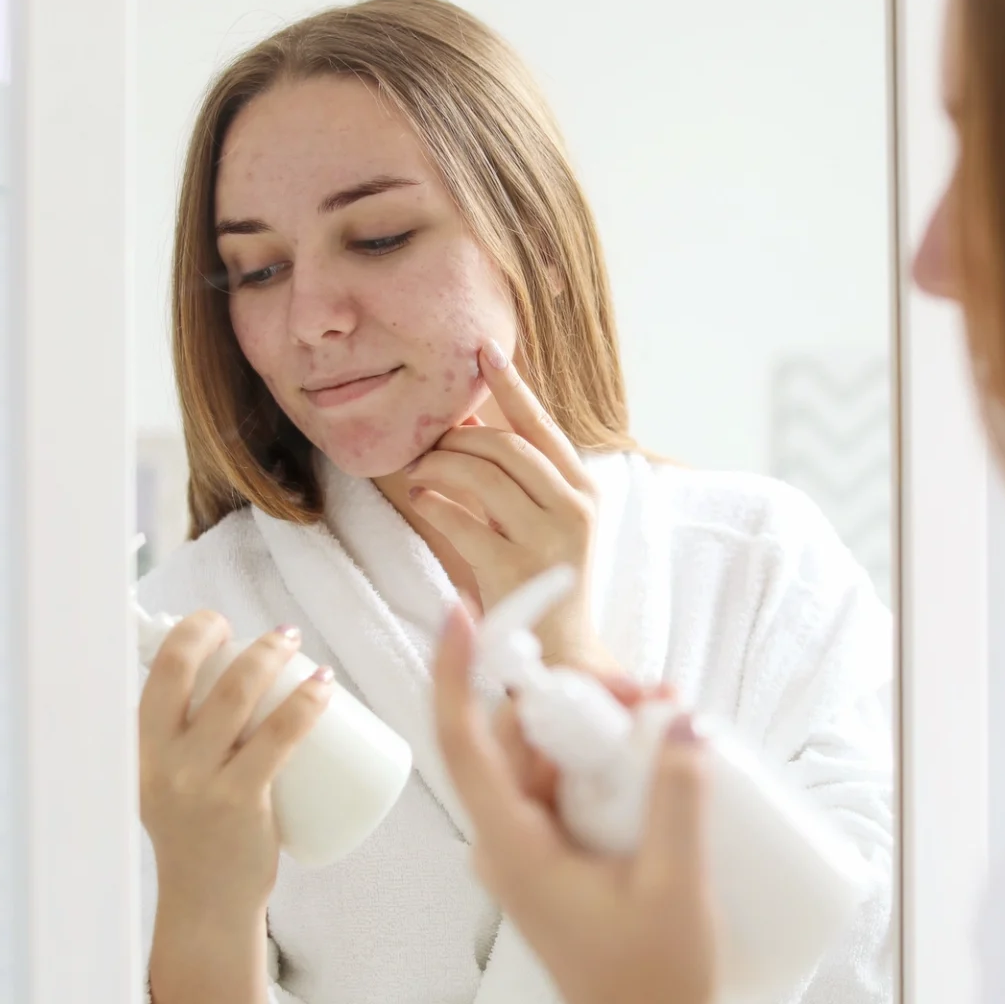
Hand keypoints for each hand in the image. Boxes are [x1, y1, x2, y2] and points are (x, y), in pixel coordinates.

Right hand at [139, 613, 333, 921]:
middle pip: (188, 672)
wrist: (206, 904)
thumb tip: (228, 682)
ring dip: (273, 656)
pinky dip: (306, 703)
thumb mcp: (169, 782)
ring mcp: (200, 781)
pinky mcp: (240, 801)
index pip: (157, 674)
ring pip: (238, 695)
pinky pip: (278, 737)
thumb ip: (183, 742)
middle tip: (273, 633)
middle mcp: (162, 760)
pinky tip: (325, 685)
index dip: (188, 634)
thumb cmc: (198, 836)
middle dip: (226, 634)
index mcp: (142, 751)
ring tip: (300, 645)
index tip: (218, 624)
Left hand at [405, 340, 613, 670]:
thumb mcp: (544, 521)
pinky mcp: (515, 571)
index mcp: (584, 491)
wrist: (562, 652)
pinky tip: (421, 499)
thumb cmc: (544, 581)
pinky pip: (462, 520)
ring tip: (419, 472)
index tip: (483, 351)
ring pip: (483, 475)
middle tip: (427, 444)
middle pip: (506, 447)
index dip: (511, 386)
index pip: (542, 427)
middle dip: (459, 438)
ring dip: (440, 466)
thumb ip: (518, 476)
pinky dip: (434, 503)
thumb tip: (470, 421)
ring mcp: (547, 541)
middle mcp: (574, 509)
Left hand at [430, 605, 721, 1003]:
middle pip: (515, 740)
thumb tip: (681, 719)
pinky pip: (564, 792)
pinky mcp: (555, 861)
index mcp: (513, 849)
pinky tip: (651, 752)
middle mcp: (507, 845)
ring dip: (591, 729)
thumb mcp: (675, 882)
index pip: (463, 743)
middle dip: (569, 696)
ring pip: (544, 763)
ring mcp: (529, 854)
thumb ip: (677, 795)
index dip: (456, 673)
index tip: (462, 613)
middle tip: (645, 688)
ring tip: (663, 714)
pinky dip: (599, 763)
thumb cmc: (654, 983)